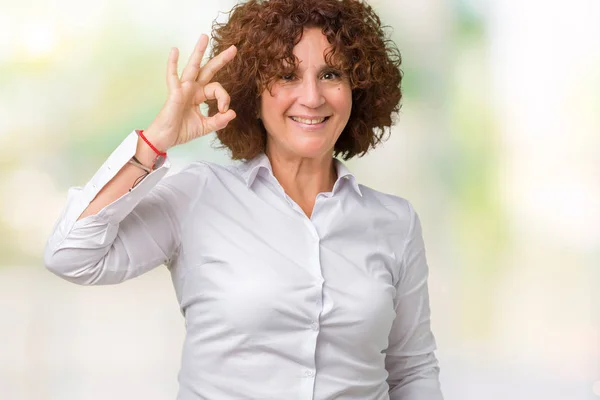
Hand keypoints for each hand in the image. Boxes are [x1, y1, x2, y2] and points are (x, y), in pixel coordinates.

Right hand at [144, 34, 236, 151]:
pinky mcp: (174, 93)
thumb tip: (232, 113)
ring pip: (192, 67)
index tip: (224, 110)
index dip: (224, 98)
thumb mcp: (205, 127)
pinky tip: (175, 50)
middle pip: (208, 70)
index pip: (217, 90)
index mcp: (199, 96)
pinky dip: (172, 63)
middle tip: (233, 49)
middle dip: (221, 59)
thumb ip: (218, 121)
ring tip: (204, 37)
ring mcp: (183, 89)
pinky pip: (173, 76)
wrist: (165, 139)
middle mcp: (192, 89)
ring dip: (198, 52)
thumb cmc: (181, 131)